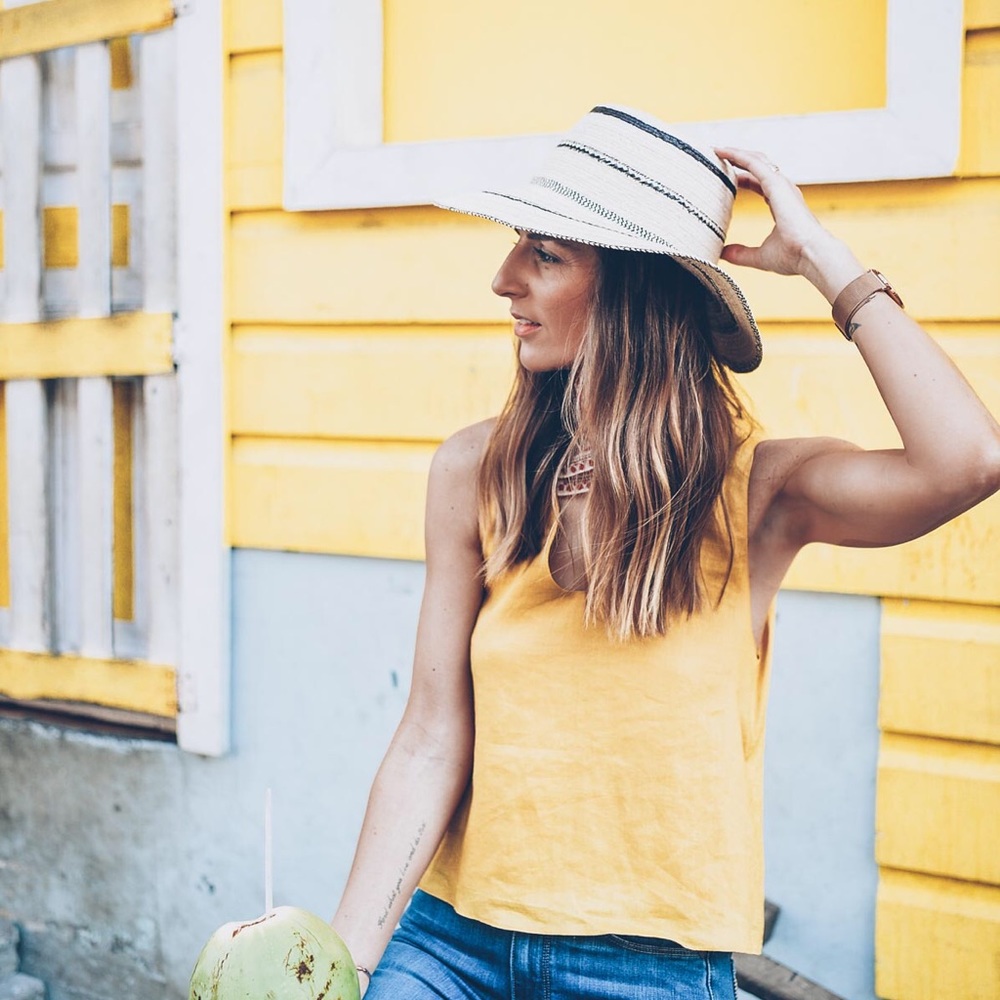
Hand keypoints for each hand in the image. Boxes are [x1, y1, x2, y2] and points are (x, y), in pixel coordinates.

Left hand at [714, 146, 864, 301]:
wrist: (811, 255)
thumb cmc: (794, 257)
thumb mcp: (760, 256)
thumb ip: (741, 254)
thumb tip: (722, 254)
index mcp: (781, 204)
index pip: (759, 183)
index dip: (743, 177)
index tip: (725, 176)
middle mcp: (783, 191)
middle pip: (758, 166)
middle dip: (739, 159)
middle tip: (716, 155)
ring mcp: (782, 185)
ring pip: (756, 160)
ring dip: (736, 153)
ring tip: (716, 149)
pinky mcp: (777, 184)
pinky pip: (754, 163)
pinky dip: (737, 155)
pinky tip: (722, 151)